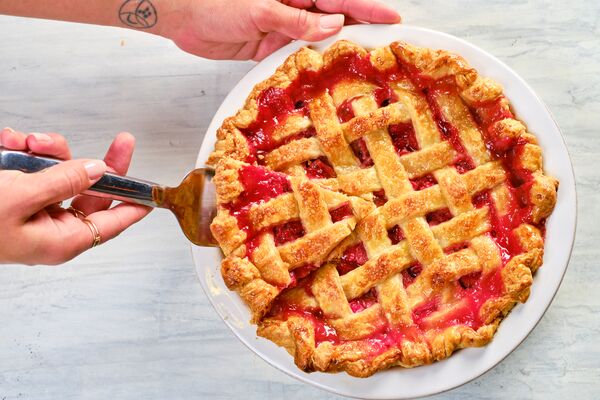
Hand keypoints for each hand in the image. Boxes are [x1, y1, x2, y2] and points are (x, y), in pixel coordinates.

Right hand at [0, 128, 151, 264]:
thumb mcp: (23, 197)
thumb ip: (64, 182)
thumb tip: (98, 170)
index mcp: (61, 240)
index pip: (112, 223)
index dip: (134, 205)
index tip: (154, 194)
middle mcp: (51, 228)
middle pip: (92, 191)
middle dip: (97, 162)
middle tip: (122, 142)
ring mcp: (34, 211)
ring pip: (61, 173)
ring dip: (48, 152)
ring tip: (29, 143)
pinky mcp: (16, 196)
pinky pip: (34, 170)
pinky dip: (25, 153)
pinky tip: (12, 143)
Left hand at [161, 0, 400, 59]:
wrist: (181, 15)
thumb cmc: (213, 0)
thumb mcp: (259, 8)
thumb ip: (296, 20)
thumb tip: (334, 25)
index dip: (367, 8)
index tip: (392, 18)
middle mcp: (292, 6)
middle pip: (335, 18)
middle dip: (361, 30)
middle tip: (387, 47)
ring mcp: (282, 26)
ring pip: (318, 39)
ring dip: (337, 51)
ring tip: (363, 65)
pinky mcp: (269, 46)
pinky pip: (296, 56)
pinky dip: (310, 65)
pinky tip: (325, 75)